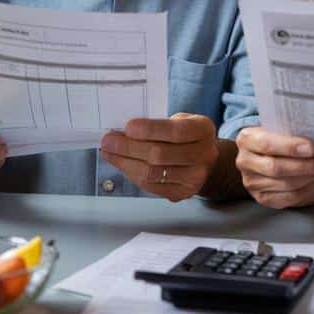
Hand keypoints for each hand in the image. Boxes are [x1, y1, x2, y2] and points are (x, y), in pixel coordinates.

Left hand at [100, 113, 219, 201]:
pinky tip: (122, 164)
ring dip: (125, 162)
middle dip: (128, 147)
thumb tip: (123, 131)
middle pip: (159, 154)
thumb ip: (157, 123)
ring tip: (109, 152)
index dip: (149, 130)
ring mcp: (194, 178)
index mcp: (203, 130)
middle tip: (108, 141)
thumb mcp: (180, 120)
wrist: (206, 161)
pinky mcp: (182, 193)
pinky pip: (150, 186)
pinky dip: (131, 174)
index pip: (175, 132)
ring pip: (152, 173)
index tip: (127, 127)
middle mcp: (203, 156)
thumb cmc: (186, 136)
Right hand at [235, 127, 313, 208]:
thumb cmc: (276, 138)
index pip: (267, 144)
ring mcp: (252, 182)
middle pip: (277, 168)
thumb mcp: (277, 129)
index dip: (290, 147)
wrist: (265, 155)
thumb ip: (291, 132)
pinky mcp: (262, 198)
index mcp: (247, 139)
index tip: (312, 147)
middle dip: (307, 165)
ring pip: (286, 184)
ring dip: (312, 177)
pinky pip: (289, 197)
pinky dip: (308, 188)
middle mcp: (245, 161)